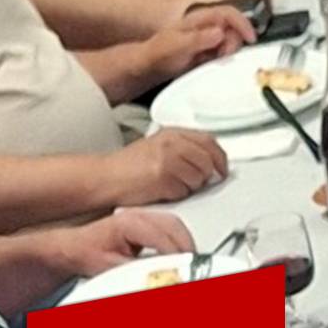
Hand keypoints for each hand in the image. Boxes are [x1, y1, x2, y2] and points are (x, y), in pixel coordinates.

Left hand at [63, 209, 195, 276]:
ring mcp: (142, 215)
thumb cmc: (86, 252)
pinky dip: (178, 239)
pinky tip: (179, 253)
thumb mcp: (111, 267)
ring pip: (174, 224)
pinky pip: (169, 225)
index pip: (162, 237)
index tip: (184, 269)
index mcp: (129, 223)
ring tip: (188, 263)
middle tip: (192, 267)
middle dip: (187, 247)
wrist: (72, 246)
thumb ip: (138, 271)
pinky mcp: (144, 221)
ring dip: (185, 242)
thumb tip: (160, 276)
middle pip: (174, 226)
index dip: (176, 255)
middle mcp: (138, 215)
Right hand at [101, 129, 227, 205]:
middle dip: (208, 174)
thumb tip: (209, 161)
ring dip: (192, 186)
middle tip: (201, 181)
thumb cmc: (128, 166)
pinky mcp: (163, 178)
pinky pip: (184, 191)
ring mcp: (168, 159)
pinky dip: (178, 195)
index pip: (208, 141)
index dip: (219, 157)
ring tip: (174, 185)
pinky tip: (164, 191)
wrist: (105, 177)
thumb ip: (183, 149)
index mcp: (172, 133)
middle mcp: (171, 142)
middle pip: (208, 159)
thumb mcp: (157, 146)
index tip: (222, 168)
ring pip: (199, 178)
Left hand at [142, 5, 253, 81]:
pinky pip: (225, 50)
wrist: (151, 64)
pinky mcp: (210, 48)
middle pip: (234, 27)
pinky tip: (213, 62)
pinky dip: (225, 57)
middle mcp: (208, 23)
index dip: (243, 23)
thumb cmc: (160, 52)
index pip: (229, 13)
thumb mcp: (177, 45)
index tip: (250, 38)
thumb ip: (198, 39)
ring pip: (232, 39)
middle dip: (234, 42)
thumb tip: (220, 32)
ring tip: (215, 60)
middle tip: (223, 55)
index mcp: (201, 16)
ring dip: (229, 51)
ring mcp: (210, 35)